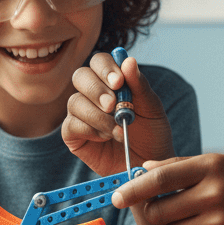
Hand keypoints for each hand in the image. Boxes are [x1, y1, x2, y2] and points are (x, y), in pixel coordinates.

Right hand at [63, 52, 173, 175]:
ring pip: (75, 102)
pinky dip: (90, 130)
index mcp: (111, 81)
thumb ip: (140, 85)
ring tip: (118, 130)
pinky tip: (106, 137)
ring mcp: (80, 114)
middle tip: (113, 106)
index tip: (119, 82)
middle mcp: (92, 94)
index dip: (106, 68)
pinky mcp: (73, 135)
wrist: (149, 165)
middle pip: (81, 76)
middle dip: (96, 90)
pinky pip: (71, 125)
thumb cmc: (151, 135)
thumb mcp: (152, 109)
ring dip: (98, 116)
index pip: (99, 62)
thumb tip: (128, 60)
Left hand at [111, 153, 223, 224]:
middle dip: (153, 211)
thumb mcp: (221, 164)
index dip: (133, 189)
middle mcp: (214, 194)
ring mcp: (220, 223)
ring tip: (194, 216)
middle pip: (158, 210)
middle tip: (164, 206)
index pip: (160, 179)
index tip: (116, 196)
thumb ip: (181, 166)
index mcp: (212, 167)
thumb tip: (143, 169)